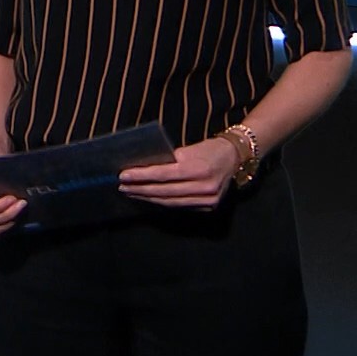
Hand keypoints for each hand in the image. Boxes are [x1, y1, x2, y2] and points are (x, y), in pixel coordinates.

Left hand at [117, 138, 238, 209]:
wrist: (234, 157)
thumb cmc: (207, 149)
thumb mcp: (189, 149)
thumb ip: (169, 160)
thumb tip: (141, 168)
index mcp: (199, 168)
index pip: (163, 174)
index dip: (141, 176)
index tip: (122, 175)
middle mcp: (205, 186)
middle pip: (165, 191)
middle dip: (140, 189)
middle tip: (122, 186)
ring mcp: (208, 199)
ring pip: (171, 202)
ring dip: (148, 198)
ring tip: (132, 193)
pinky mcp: (209, 206)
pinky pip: (180, 206)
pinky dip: (163, 201)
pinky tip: (149, 198)